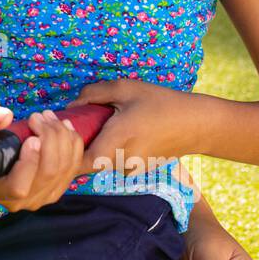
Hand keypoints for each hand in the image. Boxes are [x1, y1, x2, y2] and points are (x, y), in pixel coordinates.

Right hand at [0, 105, 84, 212]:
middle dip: (50, 139)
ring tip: (49, 117)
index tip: (31, 138)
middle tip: (39, 116)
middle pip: (46, 174)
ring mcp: (41, 198)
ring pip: (63, 170)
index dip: (29, 163)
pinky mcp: (57, 189)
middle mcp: (18, 202)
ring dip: (62, 138)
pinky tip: (65, 126)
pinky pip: (74, 168)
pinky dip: (73, 144)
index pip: (17, 187)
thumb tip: (4, 116)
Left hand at [68, 79, 198, 175]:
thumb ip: (93, 94)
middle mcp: (122, 162)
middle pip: (86, 163)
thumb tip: (70, 106)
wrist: (196, 125)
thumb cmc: (161, 103)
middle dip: (76, 146)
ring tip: (98, 125)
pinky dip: (108, 150)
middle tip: (75, 124)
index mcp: (117, 141)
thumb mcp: (125, 88)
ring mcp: (130, 170)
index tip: (62, 134)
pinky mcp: (137, 171)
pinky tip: (116, 133)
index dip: (65, 152)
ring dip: (93, 147)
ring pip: (99, 163)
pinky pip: (113, 162)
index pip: (80, 163)